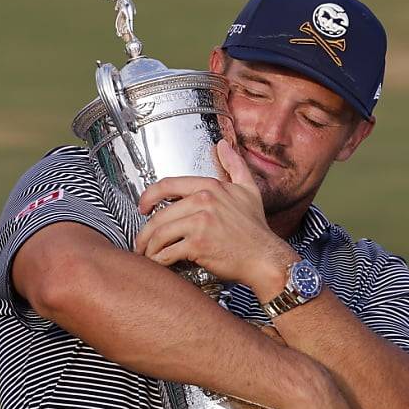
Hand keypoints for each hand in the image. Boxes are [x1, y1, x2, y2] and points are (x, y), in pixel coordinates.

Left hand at [134, 139, 295, 290]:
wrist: (265, 257)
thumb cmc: (256, 228)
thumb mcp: (248, 190)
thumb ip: (234, 165)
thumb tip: (223, 145)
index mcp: (210, 187)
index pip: (167, 185)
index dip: (148, 197)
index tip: (143, 208)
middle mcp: (203, 201)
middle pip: (159, 215)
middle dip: (145, 231)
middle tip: (142, 242)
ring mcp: (200, 223)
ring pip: (159, 234)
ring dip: (149, 247)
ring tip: (148, 255)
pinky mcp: (198, 245)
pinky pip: (167, 252)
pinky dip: (159, 260)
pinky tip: (160, 263)